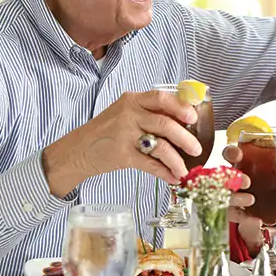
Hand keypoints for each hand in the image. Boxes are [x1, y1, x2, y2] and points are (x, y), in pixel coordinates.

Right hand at [42, 90, 202, 196]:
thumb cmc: (107, 132)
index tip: (194, 117)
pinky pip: (150, 164)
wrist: (78, 150)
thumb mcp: (126, 114)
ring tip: (186, 168)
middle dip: (185, 137)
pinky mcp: (121, 155)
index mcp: (133, 100)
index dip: (181, 107)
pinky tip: (173, 177)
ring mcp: (124, 134)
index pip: (161, 98)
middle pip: (165, 123)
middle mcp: (129, 114)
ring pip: (160, 145)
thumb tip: (185, 124)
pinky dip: (164, 172)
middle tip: (197, 149)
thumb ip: (150, 114)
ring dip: (177, 159)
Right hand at [221, 144, 275, 253]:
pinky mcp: (234, 214)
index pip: (230, 154)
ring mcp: (230, 197)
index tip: (238, 154)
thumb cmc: (268, 185)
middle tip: (247, 181)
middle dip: (231, 177)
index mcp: (243, 164)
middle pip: (221, 174)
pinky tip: (257, 221)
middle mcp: (232, 179)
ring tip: (251, 200)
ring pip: (224, 196)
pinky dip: (245, 219)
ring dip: (236, 198)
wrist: (266, 212)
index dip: (231, 152)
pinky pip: (233, 216)